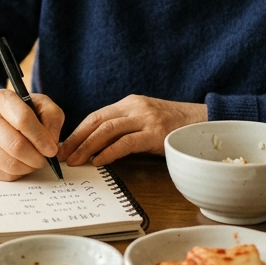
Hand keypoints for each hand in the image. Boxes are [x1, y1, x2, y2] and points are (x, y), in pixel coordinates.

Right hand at [0, 89, 64, 180]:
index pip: (23, 120)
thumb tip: (51, 143)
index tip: (52, 149)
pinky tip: (21, 164)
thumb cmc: (21, 112)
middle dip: (37, 157)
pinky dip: (18, 174)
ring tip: (35, 161)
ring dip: (29, 167)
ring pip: (10, 164)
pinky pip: (3, 175)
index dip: (41, 138)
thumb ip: (51, 117)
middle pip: (16, 146)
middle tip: (46, 159)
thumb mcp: (40, 104)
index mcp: (2, 99)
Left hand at [59, 96, 207, 166]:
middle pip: (97, 121)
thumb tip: (97, 146)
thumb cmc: (173, 126)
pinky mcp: (155, 133)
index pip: (96, 116)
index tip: (64, 146)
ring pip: (107, 130)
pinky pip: (126, 143)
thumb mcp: (145, 121)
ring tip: (76, 161)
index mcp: (129, 103)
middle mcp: (134, 107)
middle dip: (76, 139)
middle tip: (63, 155)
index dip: (77, 131)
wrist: (203, 122)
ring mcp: (145, 119)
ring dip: (87, 146)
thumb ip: (125, 128)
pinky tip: (99, 161)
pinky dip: (109, 152)